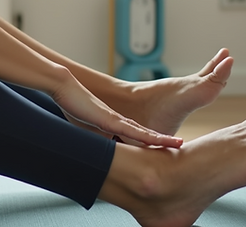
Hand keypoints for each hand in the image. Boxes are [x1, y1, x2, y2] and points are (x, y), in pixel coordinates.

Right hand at [50, 74, 182, 147]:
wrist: (64, 88)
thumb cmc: (71, 107)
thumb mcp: (82, 130)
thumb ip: (92, 140)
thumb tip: (96, 157)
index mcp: (115, 126)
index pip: (138, 139)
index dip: (152, 145)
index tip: (165, 153)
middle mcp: (120, 122)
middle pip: (146, 135)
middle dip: (162, 143)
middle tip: (180, 149)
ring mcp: (117, 120)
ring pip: (144, 133)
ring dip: (161, 140)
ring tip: (179, 145)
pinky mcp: (110, 120)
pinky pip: (133, 131)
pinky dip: (147, 137)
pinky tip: (161, 141)